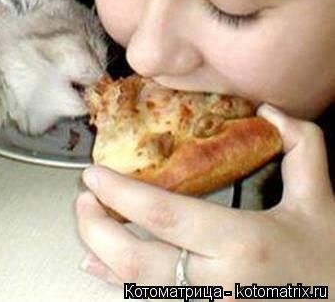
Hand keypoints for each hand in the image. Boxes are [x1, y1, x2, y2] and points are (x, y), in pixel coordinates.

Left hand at [75, 103, 334, 292]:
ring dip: (102, 254)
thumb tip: (271, 112)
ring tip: (88, 225)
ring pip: (136, 287)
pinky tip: (99, 264)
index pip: (166, 216)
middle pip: (137, 261)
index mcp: (243, 243)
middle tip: (84, 200)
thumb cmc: (326, 266)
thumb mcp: (321, 204)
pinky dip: (116, 283)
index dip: (122, 194)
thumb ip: (302, 151)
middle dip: (97, 228)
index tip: (94, 175)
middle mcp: (218, 282)